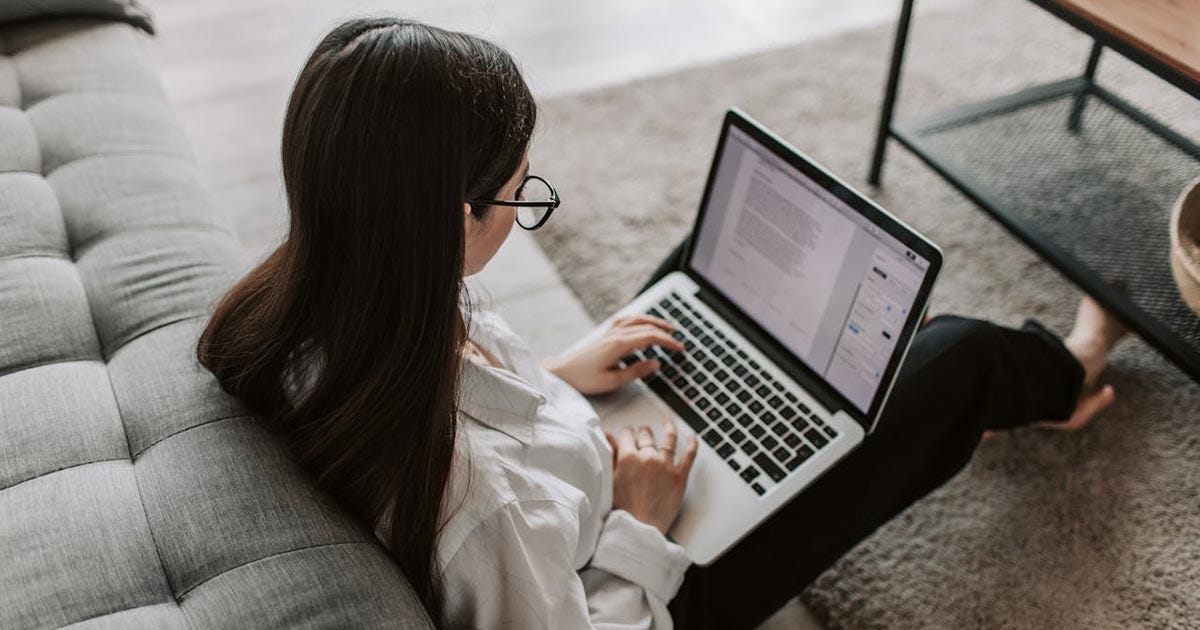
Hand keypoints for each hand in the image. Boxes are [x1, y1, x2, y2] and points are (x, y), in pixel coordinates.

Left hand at [543, 315, 683, 394]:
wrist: (562, 372)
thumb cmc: (584, 378)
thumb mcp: (613, 381)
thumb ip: (636, 371)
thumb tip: (655, 363)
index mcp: (619, 344)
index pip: (650, 337)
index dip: (668, 342)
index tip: (680, 348)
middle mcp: (615, 334)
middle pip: (646, 326)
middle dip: (665, 332)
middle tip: (678, 340)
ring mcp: (609, 332)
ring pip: (637, 320)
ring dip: (654, 321)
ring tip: (667, 328)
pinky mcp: (605, 334)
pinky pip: (626, 320)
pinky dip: (639, 319)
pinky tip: (642, 323)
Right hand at [606, 420, 698, 533]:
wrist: (638, 529)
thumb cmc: (622, 510)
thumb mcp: (610, 480)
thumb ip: (610, 455)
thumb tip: (608, 436)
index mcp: (628, 457)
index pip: (627, 435)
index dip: (627, 434)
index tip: (627, 434)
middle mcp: (648, 457)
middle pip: (646, 436)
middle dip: (643, 432)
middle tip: (643, 432)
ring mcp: (666, 466)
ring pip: (668, 440)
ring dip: (668, 429)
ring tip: (667, 424)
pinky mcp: (680, 477)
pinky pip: (689, 455)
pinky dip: (692, 444)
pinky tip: (692, 437)